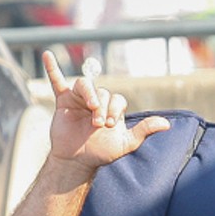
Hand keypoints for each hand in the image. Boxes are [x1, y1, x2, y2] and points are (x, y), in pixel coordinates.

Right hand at [42, 51, 170, 170]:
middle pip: (102, 92)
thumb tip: (167, 124)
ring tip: (90, 110)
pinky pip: (57, 81)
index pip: (117, 99)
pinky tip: (47, 55)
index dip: (115, 109)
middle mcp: (97, 101)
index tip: (109, 126)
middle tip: (98, 125)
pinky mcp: (63, 101)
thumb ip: (144, 130)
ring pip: (85, 85)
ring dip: (89, 95)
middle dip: (102, 107)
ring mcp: (80, 99)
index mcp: (112, 108)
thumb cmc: (101, 152)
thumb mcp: (126, 143)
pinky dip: (52, 68)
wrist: (77, 161)